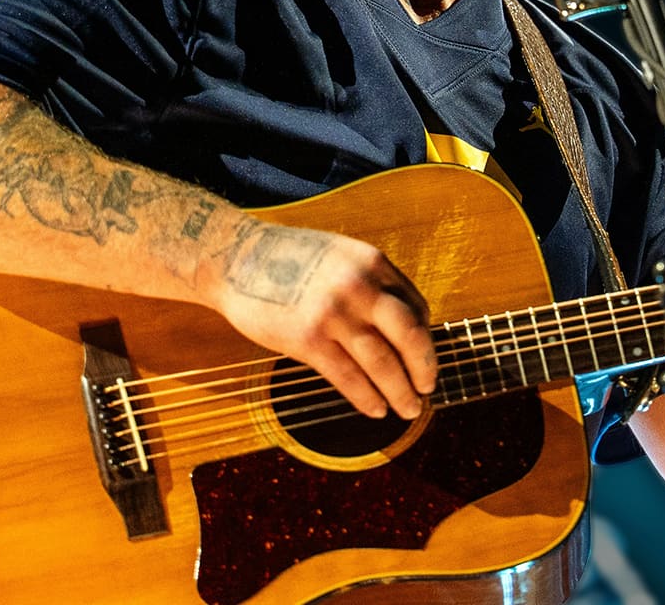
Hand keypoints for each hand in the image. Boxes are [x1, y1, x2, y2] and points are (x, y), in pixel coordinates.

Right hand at [203, 218, 436, 419]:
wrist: (236, 258)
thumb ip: (369, 282)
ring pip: (383, 363)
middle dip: (425, 367)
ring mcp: (334, 314)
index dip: (426, 336)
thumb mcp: (340, 256)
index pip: (417, 306)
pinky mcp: (308, 339)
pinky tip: (375, 409)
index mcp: (372, 262)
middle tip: (428, 387)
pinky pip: (348, 377)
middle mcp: (360, 286)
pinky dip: (366, 398)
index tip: (425, 355)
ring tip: (409, 408)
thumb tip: (399, 324)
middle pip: (411, 335)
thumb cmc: (287, 258)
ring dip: (401, 391)